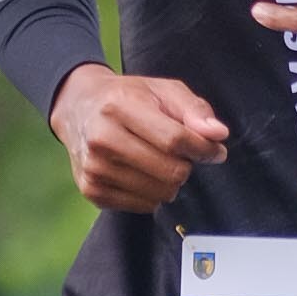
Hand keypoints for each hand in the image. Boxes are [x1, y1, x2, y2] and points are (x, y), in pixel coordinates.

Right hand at [50, 63, 228, 213]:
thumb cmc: (128, 98)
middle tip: (180, 153)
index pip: (175, 140)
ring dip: (171, 180)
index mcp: (120, 107)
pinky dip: (153, 192)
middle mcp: (102, 139)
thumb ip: (194, 110)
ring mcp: (95, 168)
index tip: (215, 150)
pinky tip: (143, 172)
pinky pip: (144, 205)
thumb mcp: (163, 90)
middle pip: (170, 170)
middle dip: (186, 164)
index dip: (204, 149)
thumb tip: (218, 135)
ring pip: (160, 192)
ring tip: (159, 160)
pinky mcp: (92, 190)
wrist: (78, 108)